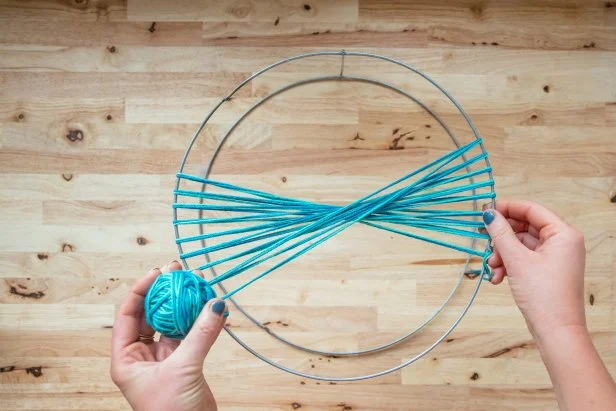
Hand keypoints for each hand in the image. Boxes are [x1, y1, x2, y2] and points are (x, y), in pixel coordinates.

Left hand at [110, 261, 227, 410]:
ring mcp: (164, 358)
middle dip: (166, 292)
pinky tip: (214, 308)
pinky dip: (202, 321)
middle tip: (180, 271)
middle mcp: (143, 355)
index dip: (141, 289)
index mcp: (127, 357)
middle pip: (151, 313)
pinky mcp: (184, 363)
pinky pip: (192, 335)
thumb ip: (200, 334)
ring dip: (186, 304)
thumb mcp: (183, 369)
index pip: (128, 313)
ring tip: (199, 283)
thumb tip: (215, 304)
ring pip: (173, 322)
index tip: (159, 272)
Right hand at [482, 200, 586, 340]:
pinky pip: (524, 259)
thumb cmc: (543, 295)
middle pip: (525, 228)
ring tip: (491, 267)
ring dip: (503, 254)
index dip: (507, 208)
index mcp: (564, 234)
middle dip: (502, 237)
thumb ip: (501, 234)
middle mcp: (562, 243)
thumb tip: (489, 214)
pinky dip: (509, 265)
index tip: (486, 211)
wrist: (556, 331)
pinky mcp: (547, 271)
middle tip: (483, 240)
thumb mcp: (517, 260)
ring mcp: (555, 258)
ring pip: (521, 245)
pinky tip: (497, 277)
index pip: (532, 210)